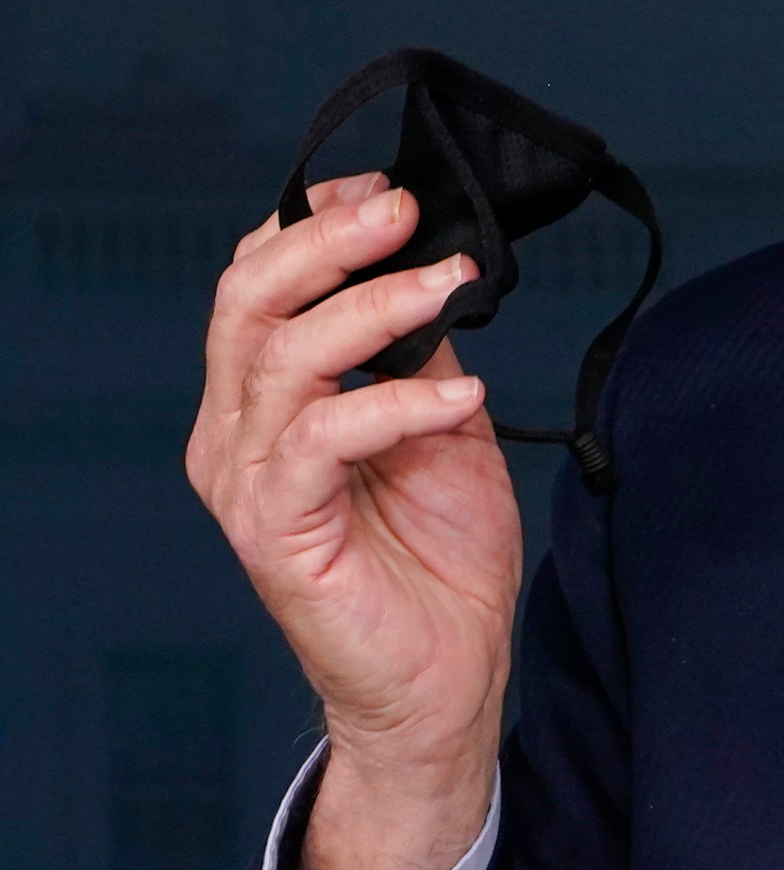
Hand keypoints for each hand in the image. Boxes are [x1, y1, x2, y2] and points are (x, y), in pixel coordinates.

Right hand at [187, 173, 522, 869]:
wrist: (447, 678)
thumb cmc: (437, 560)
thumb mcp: (441, 429)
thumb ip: (419, 356)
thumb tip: (433, 275)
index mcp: (265, 401)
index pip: (258, 284)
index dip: (314, 224)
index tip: (391, 191)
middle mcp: (237, 432)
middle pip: (247, 301)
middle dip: (326, 240)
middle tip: (403, 212)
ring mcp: (249, 480)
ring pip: (280, 356)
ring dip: (373, 306)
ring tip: (448, 283)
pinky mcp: (275, 529)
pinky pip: (322, 437)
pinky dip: (397, 402)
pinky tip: (460, 394)